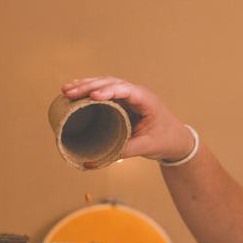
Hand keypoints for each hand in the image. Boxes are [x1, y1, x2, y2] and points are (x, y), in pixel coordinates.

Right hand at [60, 77, 194, 162]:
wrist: (175, 139)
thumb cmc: (164, 140)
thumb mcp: (147, 147)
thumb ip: (125, 151)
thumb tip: (98, 158)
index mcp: (145, 100)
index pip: (126, 90)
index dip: (109, 91)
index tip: (94, 96)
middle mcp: (136, 93)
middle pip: (111, 83)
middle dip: (89, 87)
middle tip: (70, 92)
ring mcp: (128, 95)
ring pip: (105, 84)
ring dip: (86, 85)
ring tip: (66, 89)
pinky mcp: (122, 101)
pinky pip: (104, 91)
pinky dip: (89, 90)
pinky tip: (74, 91)